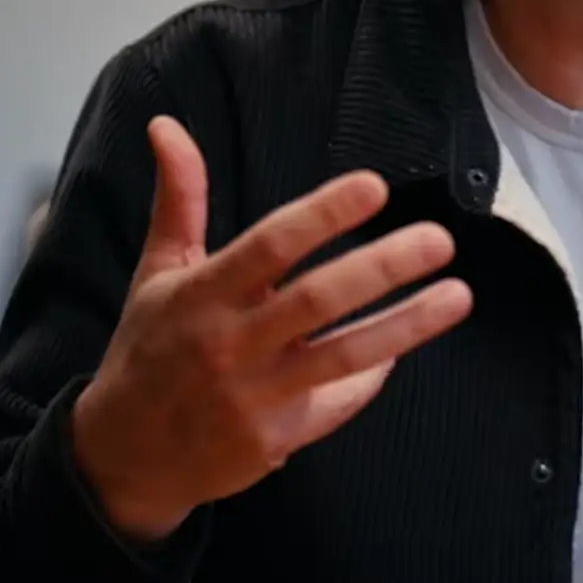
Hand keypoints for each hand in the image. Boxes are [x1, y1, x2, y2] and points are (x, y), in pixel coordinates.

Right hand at [69, 116, 472, 543]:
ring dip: (406, 325)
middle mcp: (227, 343)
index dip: (323, 214)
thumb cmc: (149, 350)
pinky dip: (372, 375)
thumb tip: (166, 125)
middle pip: (317, 299)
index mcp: (201, 294)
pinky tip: (405, 345)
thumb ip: (178, 200)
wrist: (124, 456)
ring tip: (459, 296)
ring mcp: (252, 396)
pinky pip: (336, 401)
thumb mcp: (157, 274)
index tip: (375, 186)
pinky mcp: (272, 439)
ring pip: (342, 356)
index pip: (270, 245)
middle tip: (441, 240)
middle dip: (383, 268)